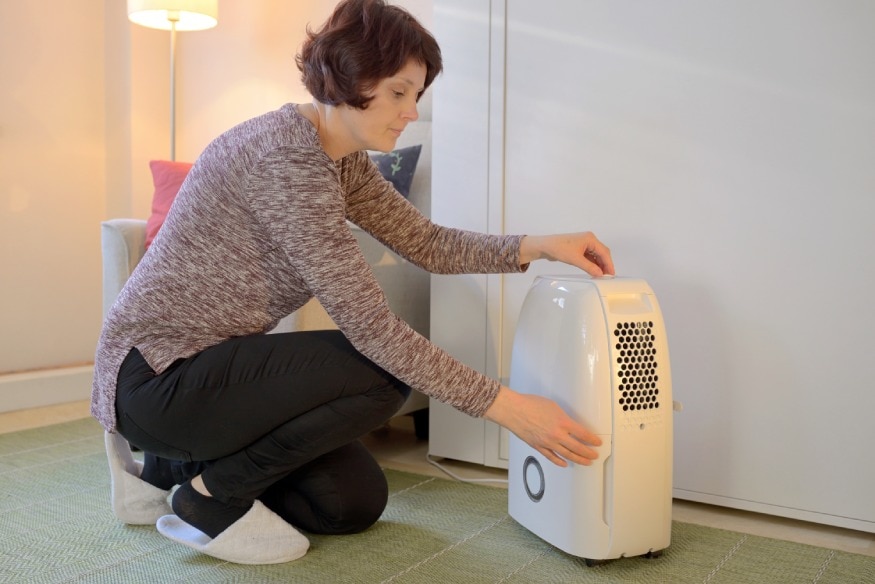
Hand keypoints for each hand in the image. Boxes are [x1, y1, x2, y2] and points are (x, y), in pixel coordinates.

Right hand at [484, 387, 601, 466]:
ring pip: (567, 455)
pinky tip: (565, 463)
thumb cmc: (529, 404)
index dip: (592, 440)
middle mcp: (557, 435)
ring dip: (578, 460)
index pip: (583, 434)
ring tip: (586, 462)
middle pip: (578, 448)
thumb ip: (563, 417)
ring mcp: (547, 443)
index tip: (597, 443)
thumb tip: (569, 425)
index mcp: (563, 422)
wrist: (513, 410)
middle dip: (588, 453)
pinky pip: (551, 457)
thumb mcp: (553, 406)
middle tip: (594, 455)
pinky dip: (559, 462)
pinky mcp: (538, 447)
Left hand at [519, 232, 614, 276]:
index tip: (611, 274)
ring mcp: (584, 244)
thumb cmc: (559, 249)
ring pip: (596, 255)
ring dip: (598, 265)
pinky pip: (589, 257)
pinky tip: (593, 271)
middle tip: (607, 276)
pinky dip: (592, 263)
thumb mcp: (576, 260)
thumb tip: (600, 274)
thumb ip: (589, 267)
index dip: (609, 264)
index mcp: (590, 239)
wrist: (545, 246)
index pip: (604, 252)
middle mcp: (589, 240)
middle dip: (605, 264)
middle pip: (602, 253)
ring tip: (600, 275)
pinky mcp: (579, 248)